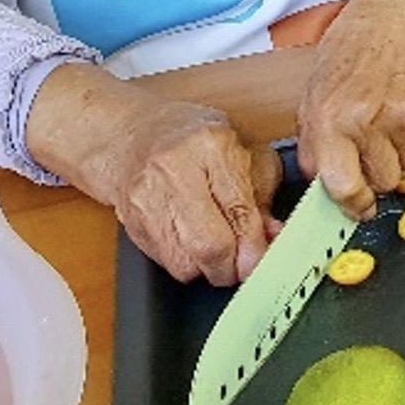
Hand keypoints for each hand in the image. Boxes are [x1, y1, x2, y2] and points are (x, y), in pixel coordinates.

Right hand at [106, 98, 280, 285]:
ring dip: (209, 269)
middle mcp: (174, 170)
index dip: (255, 245)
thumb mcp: (245, 150)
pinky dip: (187, 263)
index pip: (239, 209)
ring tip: (219, 251)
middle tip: (244, 265)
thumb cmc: (197, 141)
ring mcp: (146, 198)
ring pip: (184, 264)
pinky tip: (194, 244)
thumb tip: (274, 235)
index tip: (263, 260)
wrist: (137, 135)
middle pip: (208, 245)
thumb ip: (264, 194)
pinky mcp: (130, 223)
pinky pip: (165, 263)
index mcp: (211, 145)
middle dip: (232, 267)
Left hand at [296, 0, 404, 218]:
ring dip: (404, 151)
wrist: (398, 14)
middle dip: (380, 172)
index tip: (358, 207)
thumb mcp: (315, 95)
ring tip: (393, 119)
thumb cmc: (351, 53)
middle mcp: (370, 120)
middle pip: (386, 182)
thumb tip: (327, 190)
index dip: (353, 205)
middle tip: (375, 148)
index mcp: (331, 119)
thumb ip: (318, 145)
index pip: (343, 186)